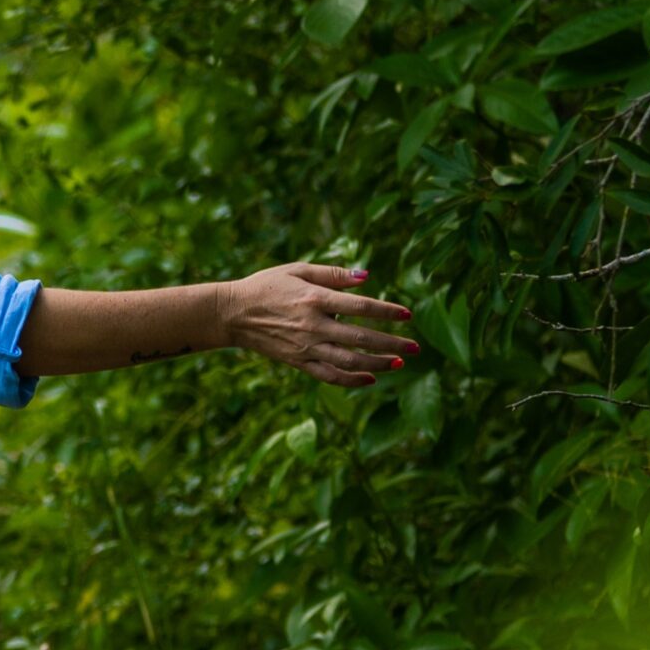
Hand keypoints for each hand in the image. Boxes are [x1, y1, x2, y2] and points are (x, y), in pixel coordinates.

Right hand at [214, 262, 415, 387]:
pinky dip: (352, 380)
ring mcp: (306, 347)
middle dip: (393, 344)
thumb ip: (333, 273)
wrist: (233, 313)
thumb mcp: (297, 269)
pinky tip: (371, 378)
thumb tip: (367, 276)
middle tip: (416, 348)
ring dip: (378, 364)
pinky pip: (330, 376)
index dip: (387, 311)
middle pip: (362, 338)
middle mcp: (313, 325)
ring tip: (400, 363)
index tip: (407, 314)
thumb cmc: (267, 286)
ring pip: (350, 361)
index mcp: (315, 299)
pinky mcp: (298, 362)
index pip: (361, 307)